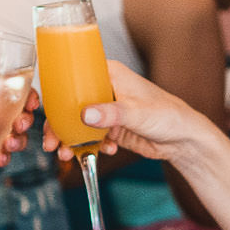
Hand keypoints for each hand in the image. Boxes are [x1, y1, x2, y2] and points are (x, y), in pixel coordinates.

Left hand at [0, 77, 37, 202]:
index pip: (17, 93)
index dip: (28, 96)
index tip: (30, 101)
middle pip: (23, 116)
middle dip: (27, 120)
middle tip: (20, 124)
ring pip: (17, 138)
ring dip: (18, 141)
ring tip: (8, 144)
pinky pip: (2, 157)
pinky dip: (4, 158)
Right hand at [50, 62, 223, 167]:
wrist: (184, 140)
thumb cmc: (168, 115)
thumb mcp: (138, 113)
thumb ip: (111, 113)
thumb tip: (85, 115)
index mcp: (108, 73)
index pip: (73, 78)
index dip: (55, 96)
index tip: (45, 114)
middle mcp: (104, 89)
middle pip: (70, 105)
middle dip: (59, 126)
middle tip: (51, 144)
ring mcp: (106, 109)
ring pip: (77, 124)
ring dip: (71, 140)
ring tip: (67, 155)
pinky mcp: (111, 128)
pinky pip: (90, 137)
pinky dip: (89, 147)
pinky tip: (105, 152)